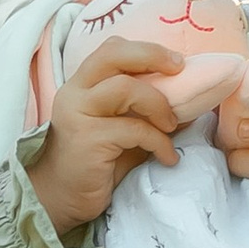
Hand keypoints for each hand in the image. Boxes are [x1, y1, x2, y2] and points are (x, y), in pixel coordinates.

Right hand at [34, 38, 183, 230]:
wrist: (59, 198)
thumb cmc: (95, 164)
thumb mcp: (121, 130)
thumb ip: (144, 112)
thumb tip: (189, 101)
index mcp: (82, 85)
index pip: (111, 49)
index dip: (146, 50)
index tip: (175, 64)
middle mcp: (76, 93)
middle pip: (114, 55)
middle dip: (152, 57)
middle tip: (179, 71)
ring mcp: (79, 115)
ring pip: (126, 88)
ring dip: (159, 105)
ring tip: (171, 126)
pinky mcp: (88, 140)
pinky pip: (135, 130)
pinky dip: (160, 142)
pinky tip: (167, 157)